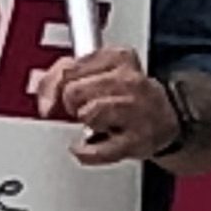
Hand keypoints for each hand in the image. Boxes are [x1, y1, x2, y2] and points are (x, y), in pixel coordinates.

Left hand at [31, 44, 176, 167]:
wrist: (165, 118)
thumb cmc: (127, 95)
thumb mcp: (98, 71)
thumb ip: (63, 73)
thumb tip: (45, 96)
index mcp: (117, 57)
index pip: (68, 68)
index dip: (53, 87)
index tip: (53, 100)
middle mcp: (129, 81)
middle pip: (74, 92)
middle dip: (73, 104)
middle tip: (86, 108)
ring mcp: (135, 110)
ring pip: (87, 114)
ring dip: (86, 123)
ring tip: (98, 122)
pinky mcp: (136, 141)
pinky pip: (97, 150)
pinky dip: (87, 152)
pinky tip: (92, 145)